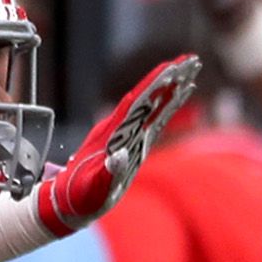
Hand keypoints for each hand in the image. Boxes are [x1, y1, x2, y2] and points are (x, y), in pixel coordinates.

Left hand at [32, 56, 201, 234]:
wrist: (70, 202)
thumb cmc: (82, 197)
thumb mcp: (95, 188)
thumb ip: (108, 173)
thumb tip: (119, 155)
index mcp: (113, 133)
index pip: (137, 102)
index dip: (154, 85)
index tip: (172, 68)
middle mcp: (120, 128)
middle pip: (148, 95)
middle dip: (169, 77)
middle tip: (192, 59)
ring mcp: (126, 133)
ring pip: (152, 103)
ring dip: (171, 86)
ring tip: (191, 69)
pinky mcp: (132, 141)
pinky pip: (153, 117)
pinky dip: (168, 103)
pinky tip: (179, 95)